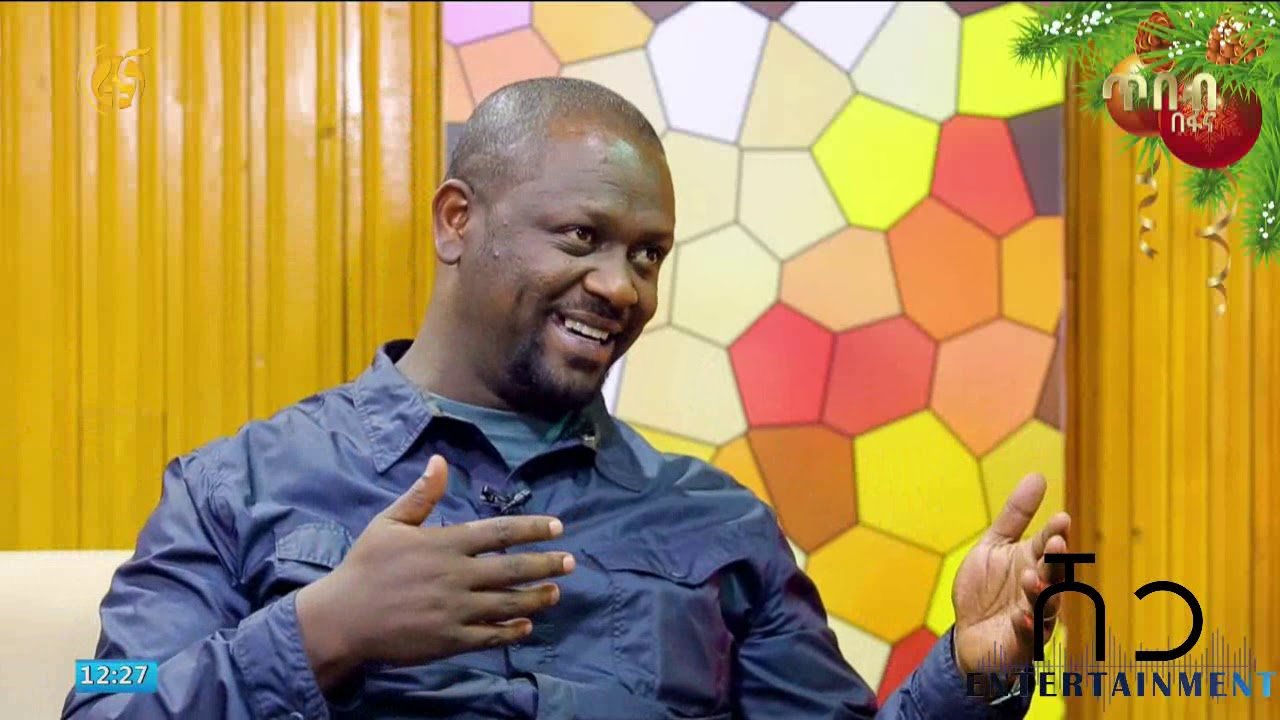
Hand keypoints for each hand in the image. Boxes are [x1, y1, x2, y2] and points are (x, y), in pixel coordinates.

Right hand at [296, 455, 574, 692]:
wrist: (341, 618)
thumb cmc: (365, 567)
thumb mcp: (388, 523)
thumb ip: (421, 496)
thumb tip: (440, 461)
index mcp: (444, 544)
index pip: (499, 532)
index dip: (532, 529)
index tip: (557, 528)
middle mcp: (455, 576)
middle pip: (512, 568)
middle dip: (545, 564)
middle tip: (570, 562)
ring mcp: (454, 610)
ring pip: (507, 603)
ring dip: (536, 597)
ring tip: (556, 592)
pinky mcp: (449, 641)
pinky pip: (489, 636)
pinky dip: (511, 631)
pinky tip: (527, 625)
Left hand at [952, 473, 1070, 675]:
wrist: (968, 632)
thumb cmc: (985, 588)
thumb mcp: (993, 546)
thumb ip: (1015, 516)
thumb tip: (1037, 476)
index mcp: (1034, 563)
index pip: (1048, 546)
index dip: (1055, 534)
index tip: (1061, 519)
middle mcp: (1040, 590)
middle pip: (1054, 575)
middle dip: (1056, 561)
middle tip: (1056, 544)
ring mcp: (1034, 617)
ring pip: (1046, 606)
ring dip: (1040, 593)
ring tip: (1031, 578)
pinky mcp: (1021, 643)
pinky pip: (1027, 637)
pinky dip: (1026, 627)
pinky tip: (1019, 616)